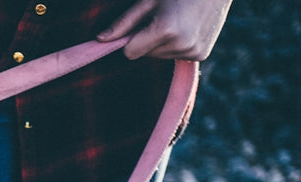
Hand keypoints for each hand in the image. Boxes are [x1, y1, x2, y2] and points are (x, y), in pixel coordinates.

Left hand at [97, 0, 232, 60]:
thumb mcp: (149, 0)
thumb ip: (124, 23)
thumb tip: (100, 40)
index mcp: (165, 30)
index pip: (130, 53)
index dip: (131, 39)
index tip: (141, 24)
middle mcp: (181, 45)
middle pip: (145, 55)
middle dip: (148, 39)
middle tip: (164, 17)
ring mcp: (193, 52)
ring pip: (160, 56)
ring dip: (163, 42)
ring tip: (177, 21)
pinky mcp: (201, 55)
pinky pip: (175, 56)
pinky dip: (177, 46)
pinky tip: (187, 28)